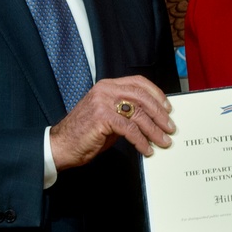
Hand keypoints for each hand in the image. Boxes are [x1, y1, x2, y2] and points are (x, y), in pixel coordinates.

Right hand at [49, 76, 174, 170]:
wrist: (61, 145)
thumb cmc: (85, 133)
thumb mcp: (108, 115)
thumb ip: (126, 111)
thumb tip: (151, 118)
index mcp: (108, 86)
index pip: (138, 82)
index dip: (156, 94)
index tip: (168, 107)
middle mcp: (106, 90)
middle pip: (142, 97)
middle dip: (159, 113)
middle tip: (170, 127)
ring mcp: (103, 102)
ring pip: (138, 113)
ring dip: (154, 130)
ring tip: (163, 141)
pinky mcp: (102, 118)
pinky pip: (130, 129)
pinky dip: (141, 141)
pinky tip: (146, 149)